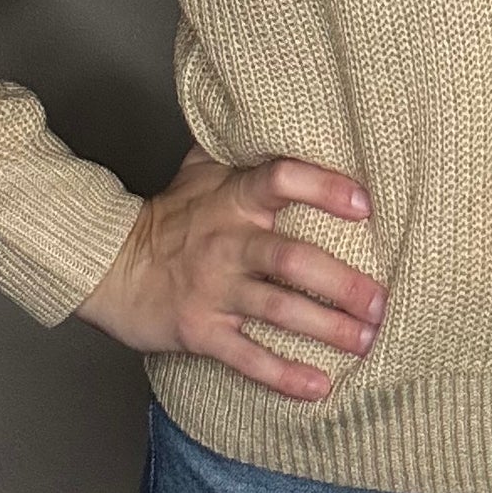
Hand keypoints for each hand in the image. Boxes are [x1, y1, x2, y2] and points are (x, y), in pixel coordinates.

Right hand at [72, 144, 387, 400]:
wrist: (109, 265)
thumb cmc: (167, 214)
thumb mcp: (198, 167)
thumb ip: (239, 142)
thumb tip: (277, 105)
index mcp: (231, 199)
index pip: (280, 180)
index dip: (323, 189)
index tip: (364, 205)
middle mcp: (227, 244)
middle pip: (291, 260)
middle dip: (342, 283)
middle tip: (382, 300)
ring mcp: (214, 290)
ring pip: (278, 311)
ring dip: (327, 329)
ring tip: (366, 341)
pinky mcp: (201, 332)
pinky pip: (247, 358)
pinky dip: (284, 376)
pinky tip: (320, 387)